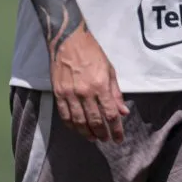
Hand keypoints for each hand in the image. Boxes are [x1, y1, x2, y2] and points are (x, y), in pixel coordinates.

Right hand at [50, 27, 128, 141]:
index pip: (110, 114)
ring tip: (94, 138)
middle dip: (102, 134)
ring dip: (87, 133)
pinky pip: (64, 115)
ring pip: (79, 121)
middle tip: (107, 140)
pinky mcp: (58, 94)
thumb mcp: (109, 70)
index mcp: (100, 86)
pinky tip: (77, 129)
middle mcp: (85, 92)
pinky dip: (71, 126)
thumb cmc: (93, 53)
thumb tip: (123, 112)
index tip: (119, 138)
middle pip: (95, 120)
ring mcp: (70, 94)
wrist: (69, 41)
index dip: (116, 129)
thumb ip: (116, 93)